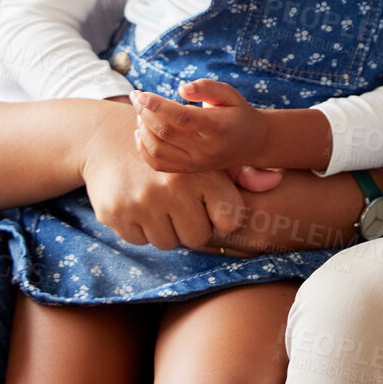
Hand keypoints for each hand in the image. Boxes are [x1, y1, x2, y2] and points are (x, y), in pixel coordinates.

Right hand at [80, 100, 246, 249]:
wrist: (108, 141)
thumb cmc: (169, 152)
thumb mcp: (203, 156)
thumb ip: (241, 173)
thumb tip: (274, 180)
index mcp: (199, 172)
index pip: (228, 221)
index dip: (222, 217)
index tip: (212, 207)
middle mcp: (172, 187)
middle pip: (198, 237)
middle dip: (193, 224)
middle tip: (182, 205)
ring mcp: (142, 202)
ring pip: (168, 242)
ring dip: (166, 228)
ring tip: (160, 203)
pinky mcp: (116, 213)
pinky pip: (140, 241)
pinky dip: (141, 229)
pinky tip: (139, 205)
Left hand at [133, 79, 266, 172]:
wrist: (252, 144)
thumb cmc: (237, 113)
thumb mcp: (230, 94)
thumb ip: (207, 87)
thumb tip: (181, 89)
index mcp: (218, 128)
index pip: (183, 117)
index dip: (158, 106)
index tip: (141, 94)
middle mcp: (206, 149)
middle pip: (165, 133)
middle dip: (144, 113)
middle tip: (137, 96)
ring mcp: (196, 163)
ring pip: (157, 150)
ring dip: (142, 128)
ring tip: (141, 112)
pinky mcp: (188, 170)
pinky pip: (157, 164)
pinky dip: (143, 148)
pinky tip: (141, 132)